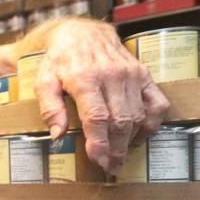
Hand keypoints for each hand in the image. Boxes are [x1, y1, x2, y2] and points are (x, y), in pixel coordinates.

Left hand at [33, 18, 168, 173]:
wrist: (81, 33)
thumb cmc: (59, 60)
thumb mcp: (43, 81)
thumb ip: (49, 108)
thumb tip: (57, 135)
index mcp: (84, 78)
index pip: (96, 117)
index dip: (99, 142)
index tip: (98, 159)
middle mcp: (112, 75)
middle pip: (119, 121)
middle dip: (116, 148)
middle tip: (110, 166)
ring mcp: (131, 74)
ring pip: (138, 116)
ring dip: (130, 141)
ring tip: (120, 157)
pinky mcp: (143, 74)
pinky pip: (156, 103)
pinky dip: (151, 123)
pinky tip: (137, 135)